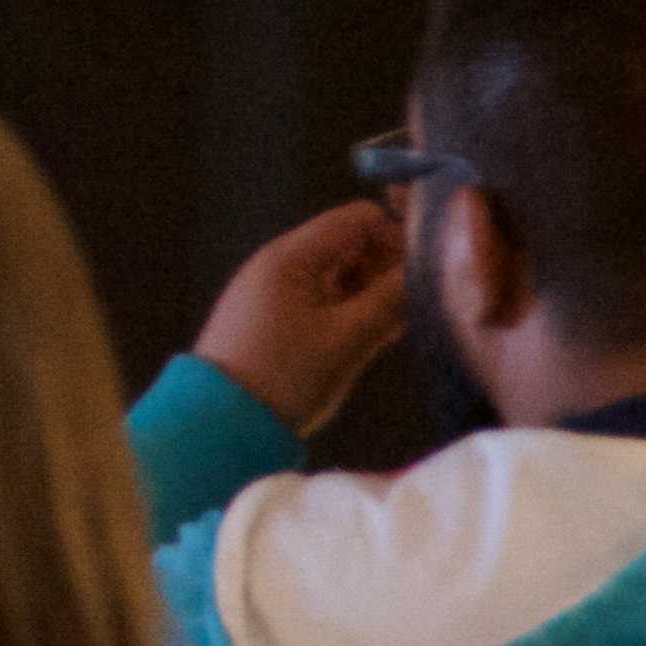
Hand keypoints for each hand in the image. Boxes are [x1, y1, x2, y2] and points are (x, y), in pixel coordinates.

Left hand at [193, 201, 408, 439]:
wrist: (218, 426)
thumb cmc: (284, 378)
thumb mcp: (346, 340)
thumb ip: (390, 301)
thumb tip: (427, 272)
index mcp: (291, 256)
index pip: (358, 218)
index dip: (396, 237)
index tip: (423, 275)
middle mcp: (279, 263)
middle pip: (348, 244)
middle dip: (385, 268)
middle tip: (412, 307)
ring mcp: (273, 291)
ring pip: (337, 274)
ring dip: (369, 293)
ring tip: (395, 328)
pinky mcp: (272, 318)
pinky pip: (321, 299)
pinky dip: (348, 311)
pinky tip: (371, 339)